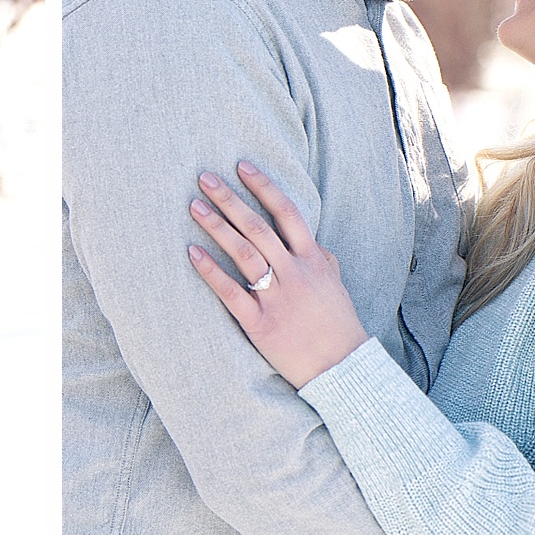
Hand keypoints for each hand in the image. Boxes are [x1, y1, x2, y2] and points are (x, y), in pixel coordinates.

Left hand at [185, 160, 369, 386]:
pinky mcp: (260, 323)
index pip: (288, 212)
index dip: (264, 186)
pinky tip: (192, 253)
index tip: (242, 166)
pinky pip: (231, 292)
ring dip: (217, 227)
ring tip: (194, 206)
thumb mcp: (336, 283)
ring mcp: (277, 297)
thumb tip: (311, 238)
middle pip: (258, 227)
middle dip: (230, 199)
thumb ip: (322, 258)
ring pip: (243, 253)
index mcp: (313, 259)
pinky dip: (211, 271)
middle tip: (205, 177)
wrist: (343, 368)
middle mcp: (295, 273)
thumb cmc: (337, 324)